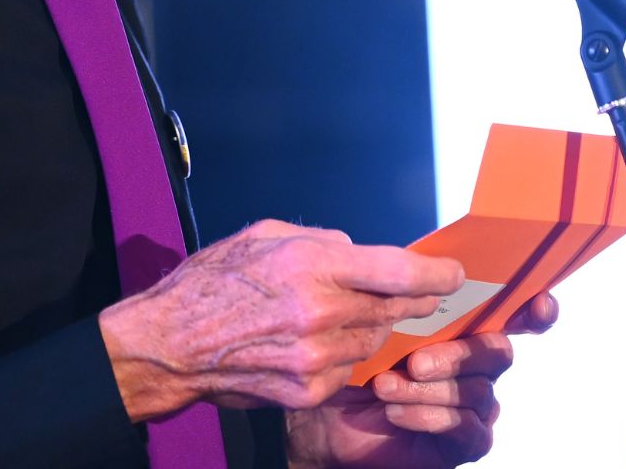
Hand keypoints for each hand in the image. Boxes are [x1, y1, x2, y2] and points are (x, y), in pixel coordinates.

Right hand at [98, 220, 462, 419]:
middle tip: (421, 292)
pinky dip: (344, 353)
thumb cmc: (213, 283)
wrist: (171, 345)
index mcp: (309, 265)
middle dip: (410, 299)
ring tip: (342, 313)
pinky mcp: (309, 390)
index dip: (436, 274)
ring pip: (373, 338)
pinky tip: (318, 341)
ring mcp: (316, 358)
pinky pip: (349, 367)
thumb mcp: (263, 235)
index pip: (398, 271)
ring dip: (370, 325)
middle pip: (394, 308)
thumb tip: (360, 253)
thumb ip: (320, 241)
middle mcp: (319, 313)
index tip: (454, 275)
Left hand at [283, 292, 558, 467]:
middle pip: (498, 352)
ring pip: (479, 392)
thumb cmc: (349, 358)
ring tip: (384, 386)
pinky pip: (469, 430)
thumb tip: (430, 267)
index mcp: (461, 326)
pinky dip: (431, 417)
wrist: (321, 413)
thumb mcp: (371, 316)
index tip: (536, 303)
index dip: (534, 310)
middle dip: (459, 355)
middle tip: (415, 361)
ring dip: (430, 390)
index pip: (514, 314)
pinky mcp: (462, 441)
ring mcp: (472, 404)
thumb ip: (404, 289)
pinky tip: (394, 411)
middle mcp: (474, 364)